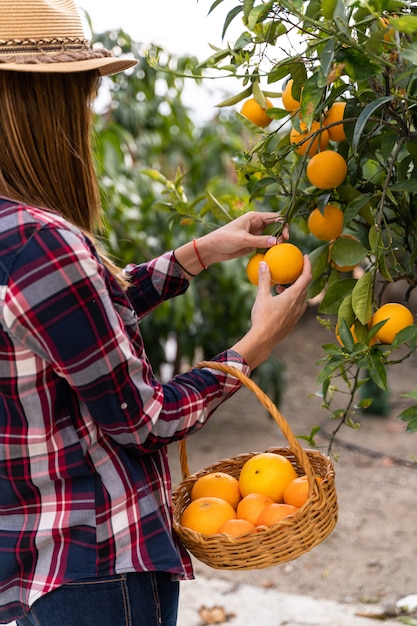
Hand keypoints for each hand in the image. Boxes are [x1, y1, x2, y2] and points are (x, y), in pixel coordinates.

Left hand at [198, 212, 287, 265]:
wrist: (212, 249)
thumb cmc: (224, 239)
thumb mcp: (242, 239)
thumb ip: (259, 240)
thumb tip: (276, 241)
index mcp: (254, 217)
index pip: (275, 217)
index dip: (283, 224)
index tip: (285, 236)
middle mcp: (257, 224)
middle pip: (276, 226)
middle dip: (281, 234)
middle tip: (280, 245)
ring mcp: (256, 234)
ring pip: (272, 237)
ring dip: (276, 243)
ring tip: (276, 251)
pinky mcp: (253, 244)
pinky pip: (266, 246)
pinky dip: (270, 250)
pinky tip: (271, 256)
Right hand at [231, 254, 311, 369]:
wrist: (263, 339)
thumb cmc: (263, 317)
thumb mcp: (262, 296)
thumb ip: (264, 279)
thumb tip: (264, 263)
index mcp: (294, 296)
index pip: (306, 276)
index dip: (308, 265)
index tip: (305, 256)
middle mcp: (299, 304)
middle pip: (304, 287)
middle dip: (299, 277)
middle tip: (290, 272)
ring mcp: (297, 314)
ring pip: (300, 298)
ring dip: (293, 290)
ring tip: (280, 288)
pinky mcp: (293, 322)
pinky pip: (296, 307)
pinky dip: (291, 300)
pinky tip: (279, 302)